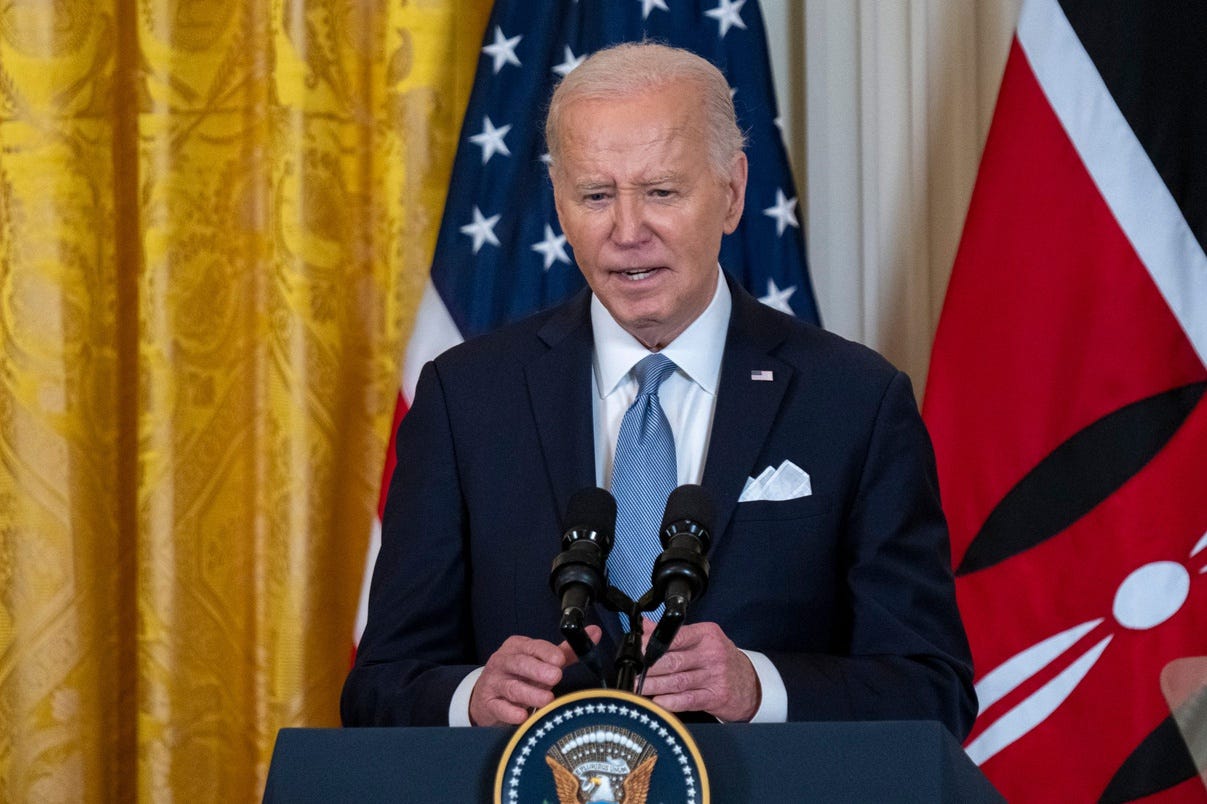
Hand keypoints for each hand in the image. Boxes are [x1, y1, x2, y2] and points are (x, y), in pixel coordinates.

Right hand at [469, 626, 601, 725]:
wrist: (487, 695)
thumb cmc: (520, 675)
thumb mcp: (540, 661)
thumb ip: (566, 651)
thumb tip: (594, 632)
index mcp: (517, 647)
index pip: (532, 646)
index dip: (546, 652)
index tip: (560, 660)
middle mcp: (503, 662)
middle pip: (520, 664)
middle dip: (538, 670)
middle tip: (555, 677)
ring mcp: (494, 683)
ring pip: (512, 687)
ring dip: (530, 694)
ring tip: (547, 700)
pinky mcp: (489, 703)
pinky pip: (499, 707)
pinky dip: (511, 712)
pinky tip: (523, 716)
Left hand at [639, 619, 760, 721]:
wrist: (750, 683)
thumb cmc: (721, 659)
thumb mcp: (703, 639)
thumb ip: (674, 634)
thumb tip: (645, 626)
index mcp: (707, 635)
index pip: (676, 637)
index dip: (653, 644)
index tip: (637, 650)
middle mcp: (712, 654)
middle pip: (673, 660)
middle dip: (649, 667)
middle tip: (633, 671)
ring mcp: (715, 677)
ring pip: (678, 681)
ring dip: (654, 685)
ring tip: (638, 687)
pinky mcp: (715, 697)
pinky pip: (689, 699)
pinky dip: (671, 702)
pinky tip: (658, 701)